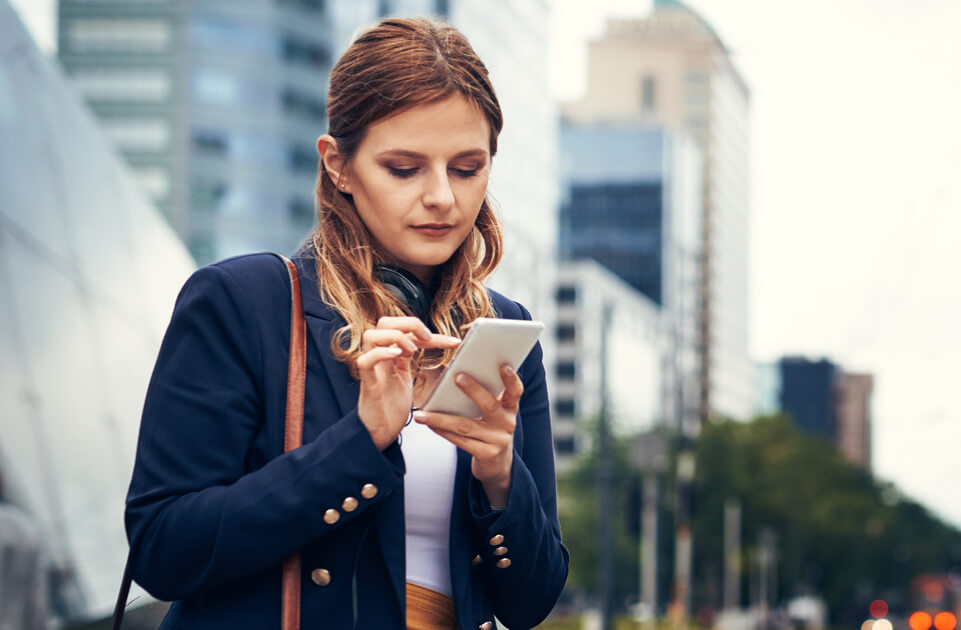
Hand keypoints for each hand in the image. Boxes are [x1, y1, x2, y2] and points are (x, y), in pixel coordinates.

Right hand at [356, 317, 459, 449]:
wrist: (379, 433)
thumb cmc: (391, 407)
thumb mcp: (406, 379)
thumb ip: (412, 362)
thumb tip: (437, 352)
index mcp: (390, 355)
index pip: (406, 331)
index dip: (431, 332)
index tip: (455, 342)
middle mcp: (378, 357)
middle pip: (384, 323)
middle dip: (408, 323)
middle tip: (427, 338)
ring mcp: (372, 369)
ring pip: (371, 335)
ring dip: (396, 337)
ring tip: (412, 349)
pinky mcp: (367, 383)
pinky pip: (366, 360)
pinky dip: (381, 353)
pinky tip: (397, 354)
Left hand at [413, 364, 522, 507]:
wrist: (497, 465)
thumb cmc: (489, 430)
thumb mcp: (494, 413)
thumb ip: (485, 397)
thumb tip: (458, 373)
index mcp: (510, 408)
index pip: (515, 391)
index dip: (511, 379)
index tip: (503, 365)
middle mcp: (507, 423)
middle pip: (490, 405)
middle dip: (473, 390)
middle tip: (457, 376)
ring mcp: (498, 440)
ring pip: (466, 426)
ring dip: (441, 418)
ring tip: (422, 414)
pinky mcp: (486, 454)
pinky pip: (460, 441)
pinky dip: (442, 431)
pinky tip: (429, 424)